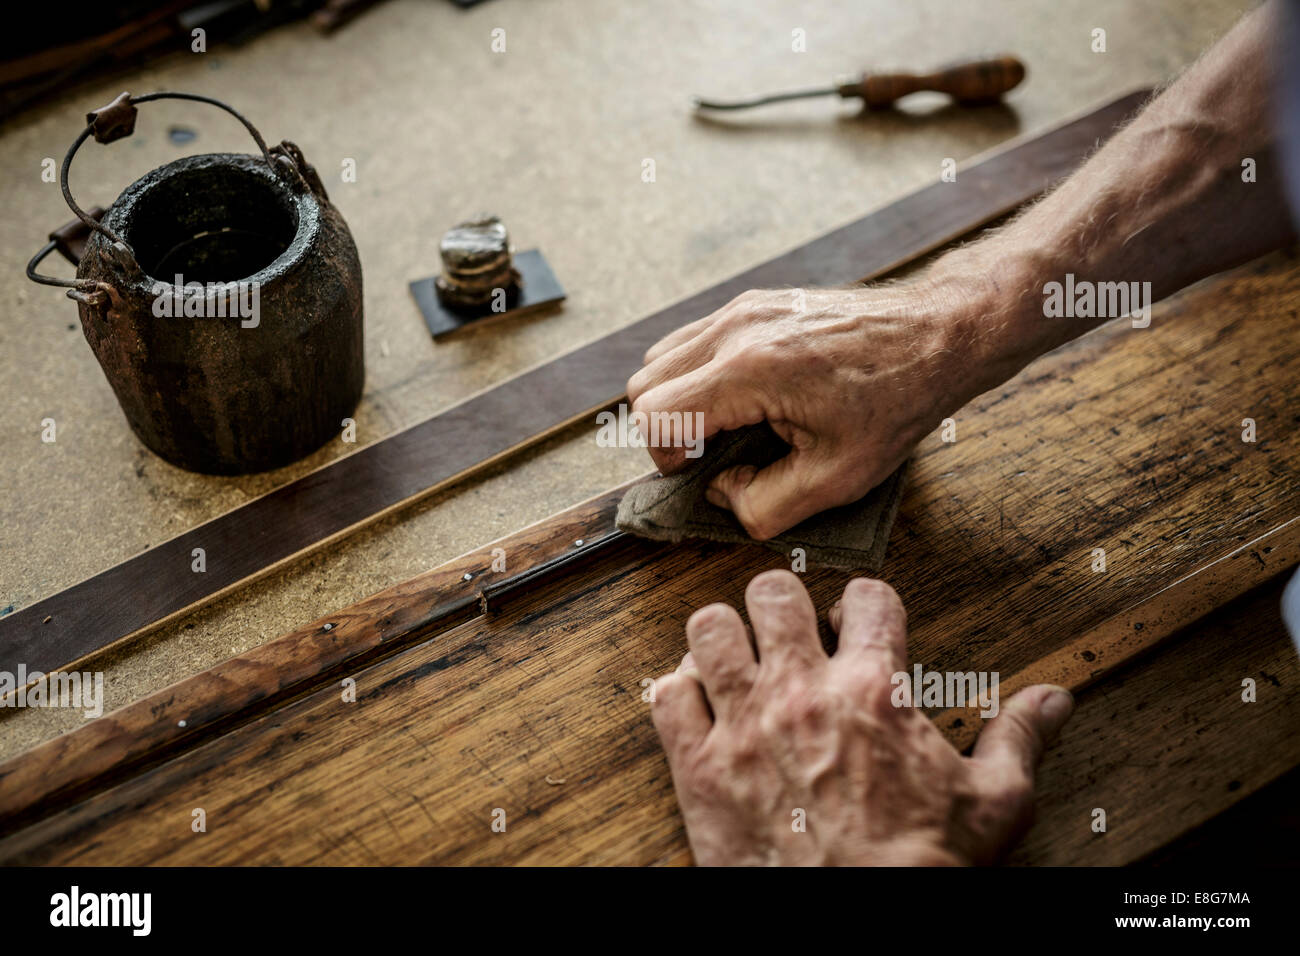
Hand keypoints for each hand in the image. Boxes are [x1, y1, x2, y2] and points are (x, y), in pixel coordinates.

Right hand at [626, 285, 975, 539]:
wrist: (938, 334)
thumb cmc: (898, 399)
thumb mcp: (837, 478)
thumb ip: (764, 505)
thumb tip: (723, 494)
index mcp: (750, 371)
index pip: (655, 416)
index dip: (668, 458)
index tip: (704, 473)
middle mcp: (736, 330)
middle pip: (644, 385)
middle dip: (666, 431)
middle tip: (713, 456)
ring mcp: (742, 309)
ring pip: (661, 359)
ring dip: (678, 401)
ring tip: (727, 427)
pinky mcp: (753, 304)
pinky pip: (692, 341)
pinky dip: (698, 376)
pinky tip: (743, 398)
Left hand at [650, 570, 1074, 865]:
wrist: (857, 927)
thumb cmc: (920, 870)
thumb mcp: (993, 804)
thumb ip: (1019, 739)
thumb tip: (1054, 700)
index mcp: (875, 690)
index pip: (866, 595)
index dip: (865, 601)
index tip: (861, 620)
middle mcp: (803, 693)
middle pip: (773, 593)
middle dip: (784, 603)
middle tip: (790, 629)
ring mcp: (744, 725)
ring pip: (708, 629)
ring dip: (722, 637)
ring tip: (739, 658)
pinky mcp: (699, 767)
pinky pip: (666, 698)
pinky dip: (678, 694)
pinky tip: (700, 706)